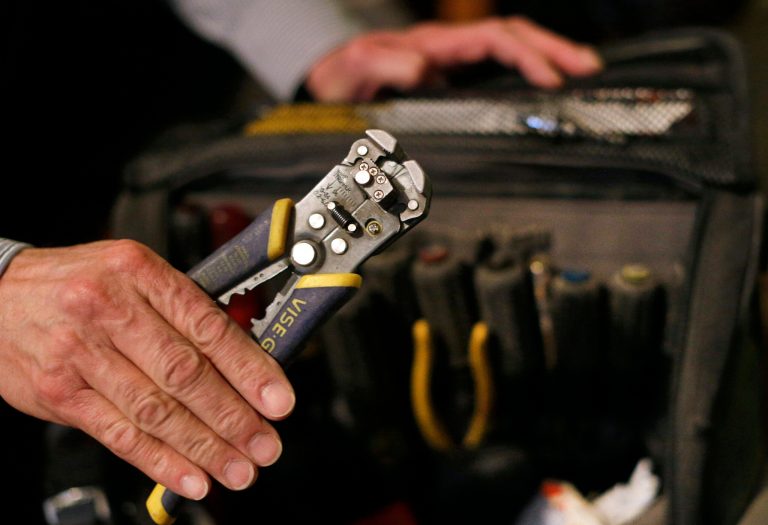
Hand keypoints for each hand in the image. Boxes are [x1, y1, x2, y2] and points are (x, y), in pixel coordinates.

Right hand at [0, 240, 294, 499]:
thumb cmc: (75, 283)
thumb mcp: (132, 273)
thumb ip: (182, 310)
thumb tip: (243, 358)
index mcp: (139, 273)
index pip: (207, 327)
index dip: (249, 369)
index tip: (277, 400)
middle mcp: (110, 310)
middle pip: (185, 374)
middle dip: (234, 417)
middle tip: (265, 444)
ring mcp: (82, 354)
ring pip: (156, 410)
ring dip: (204, 446)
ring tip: (238, 468)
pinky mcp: (61, 393)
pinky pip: (119, 433)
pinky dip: (159, 460)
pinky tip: (190, 477)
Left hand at [306, 16, 602, 101]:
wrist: (330, 86)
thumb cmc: (341, 79)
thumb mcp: (353, 70)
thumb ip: (383, 67)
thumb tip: (424, 69)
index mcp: (433, 44)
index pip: (493, 39)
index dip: (525, 56)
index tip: (549, 78)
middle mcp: (447, 48)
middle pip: (512, 35)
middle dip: (553, 48)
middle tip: (589, 67)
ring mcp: (452, 61)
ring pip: (510, 47)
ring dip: (548, 56)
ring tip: (583, 70)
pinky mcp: (451, 77)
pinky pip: (498, 66)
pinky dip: (527, 70)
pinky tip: (545, 83)